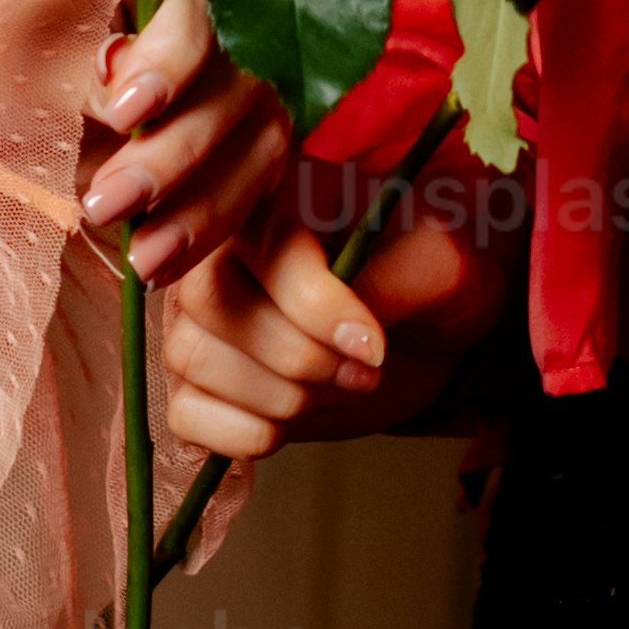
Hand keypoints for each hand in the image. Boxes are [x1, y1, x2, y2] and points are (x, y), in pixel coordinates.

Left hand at [84, 0, 293, 284]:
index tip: (123, 111)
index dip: (170, 60)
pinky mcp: (246, 143)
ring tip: (141, 258)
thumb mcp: (17, 54)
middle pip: (240, 80)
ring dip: (201, 207)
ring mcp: (247, 82)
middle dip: (175, 151)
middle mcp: (227, 14)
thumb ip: (78, 69)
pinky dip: (208, 230)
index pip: (199, 2)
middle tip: (106, 203)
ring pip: (260, 143)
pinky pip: (252, 189)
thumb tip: (124, 92)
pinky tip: (160, 263)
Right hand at [154, 199, 519, 478]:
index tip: (373, 348)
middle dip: (297, 356)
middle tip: (364, 372)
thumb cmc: (431, 276)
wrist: (429, 327)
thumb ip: (400, 279)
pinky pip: (186, 414)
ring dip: (278, 396)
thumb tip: (352, 333)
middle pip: (210, 303)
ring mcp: (199, 315)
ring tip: (338, 388)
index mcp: (277, 194)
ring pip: (191, 359)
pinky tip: (292, 424)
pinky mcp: (199, 379)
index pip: (264, 247)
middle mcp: (219, 247)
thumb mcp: (443, 264)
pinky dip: (244, 434)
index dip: (315, 307)